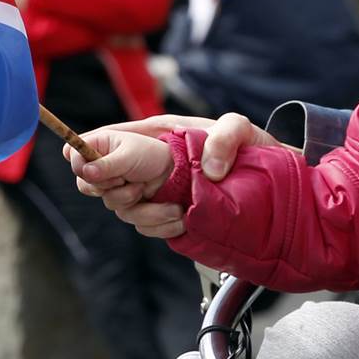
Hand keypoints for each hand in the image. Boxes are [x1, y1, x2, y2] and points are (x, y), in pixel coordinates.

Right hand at [66, 130, 176, 218]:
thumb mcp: (130, 153)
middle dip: (121, 192)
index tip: (111, 174)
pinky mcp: (138, 213)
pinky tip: (176, 214)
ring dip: (148, 210)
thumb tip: (85, 171)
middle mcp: (106, 175)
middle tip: (139, 186)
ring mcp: (121, 196)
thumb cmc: (155, 155)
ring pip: (121, 212)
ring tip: (170, 203)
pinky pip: (141, 226)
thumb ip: (107, 164)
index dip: (87, 171)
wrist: (187, 175)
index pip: (76, 163)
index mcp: (100, 152)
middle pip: (92, 192)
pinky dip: (160, 221)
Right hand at [72, 113, 277, 238]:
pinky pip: (143, 225)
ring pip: (121, 207)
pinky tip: (181, 224)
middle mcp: (149, 162)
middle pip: (101, 178)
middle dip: (115, 190)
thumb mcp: (242, 130)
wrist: (269, 185)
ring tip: (176, 212)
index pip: (108, 137)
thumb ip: (226, 137)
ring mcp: (155, 188)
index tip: (89, 167)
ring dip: (143, 214)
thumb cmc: (253, 148)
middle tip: (140, 192)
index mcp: (157, 134)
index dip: (89, 150)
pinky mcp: (164, 211)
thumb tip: (208, 169)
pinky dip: (157, 228)